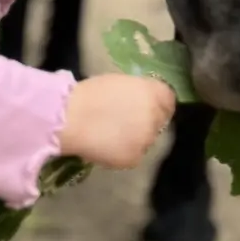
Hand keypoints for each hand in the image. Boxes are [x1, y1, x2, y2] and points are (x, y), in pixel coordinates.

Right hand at [58, 75, 175, 169]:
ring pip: (147, 140)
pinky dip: (123, 152)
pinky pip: (134, 155)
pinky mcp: (134, 158)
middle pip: (159, 121)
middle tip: (127, 122)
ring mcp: (147, 139)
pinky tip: (107, 146)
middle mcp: (155, 116)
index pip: (168, 100)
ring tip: (113, 135)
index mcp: (152, 93)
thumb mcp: (120, 83)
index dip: (158, 103)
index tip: (147, 106)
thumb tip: (142, 101)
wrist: (71, 118)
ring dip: (136, 138)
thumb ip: (138, 92)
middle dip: (147, 121)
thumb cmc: (90, 94)